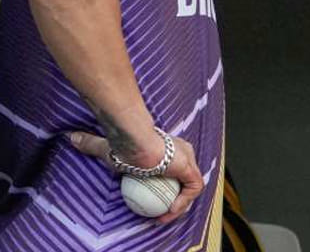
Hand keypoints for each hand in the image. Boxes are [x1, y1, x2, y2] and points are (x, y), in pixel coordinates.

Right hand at [67, 129, 204, 223]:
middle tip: (160, 214)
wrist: (134, 143)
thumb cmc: (123, 145)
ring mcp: (188, 159)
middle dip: (175, 198)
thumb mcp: (106, 149)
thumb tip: (72, 137)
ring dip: (180, 205)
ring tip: (163, 218)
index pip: (172, 169)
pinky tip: (168, 212)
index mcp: (168, 147)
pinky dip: (183, 202)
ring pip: (190, 187)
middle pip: (184, 179)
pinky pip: (193, 189)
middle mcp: (182, 152)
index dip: (166, 186)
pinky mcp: (190, 167)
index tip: (153, 203)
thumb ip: (91, 145)